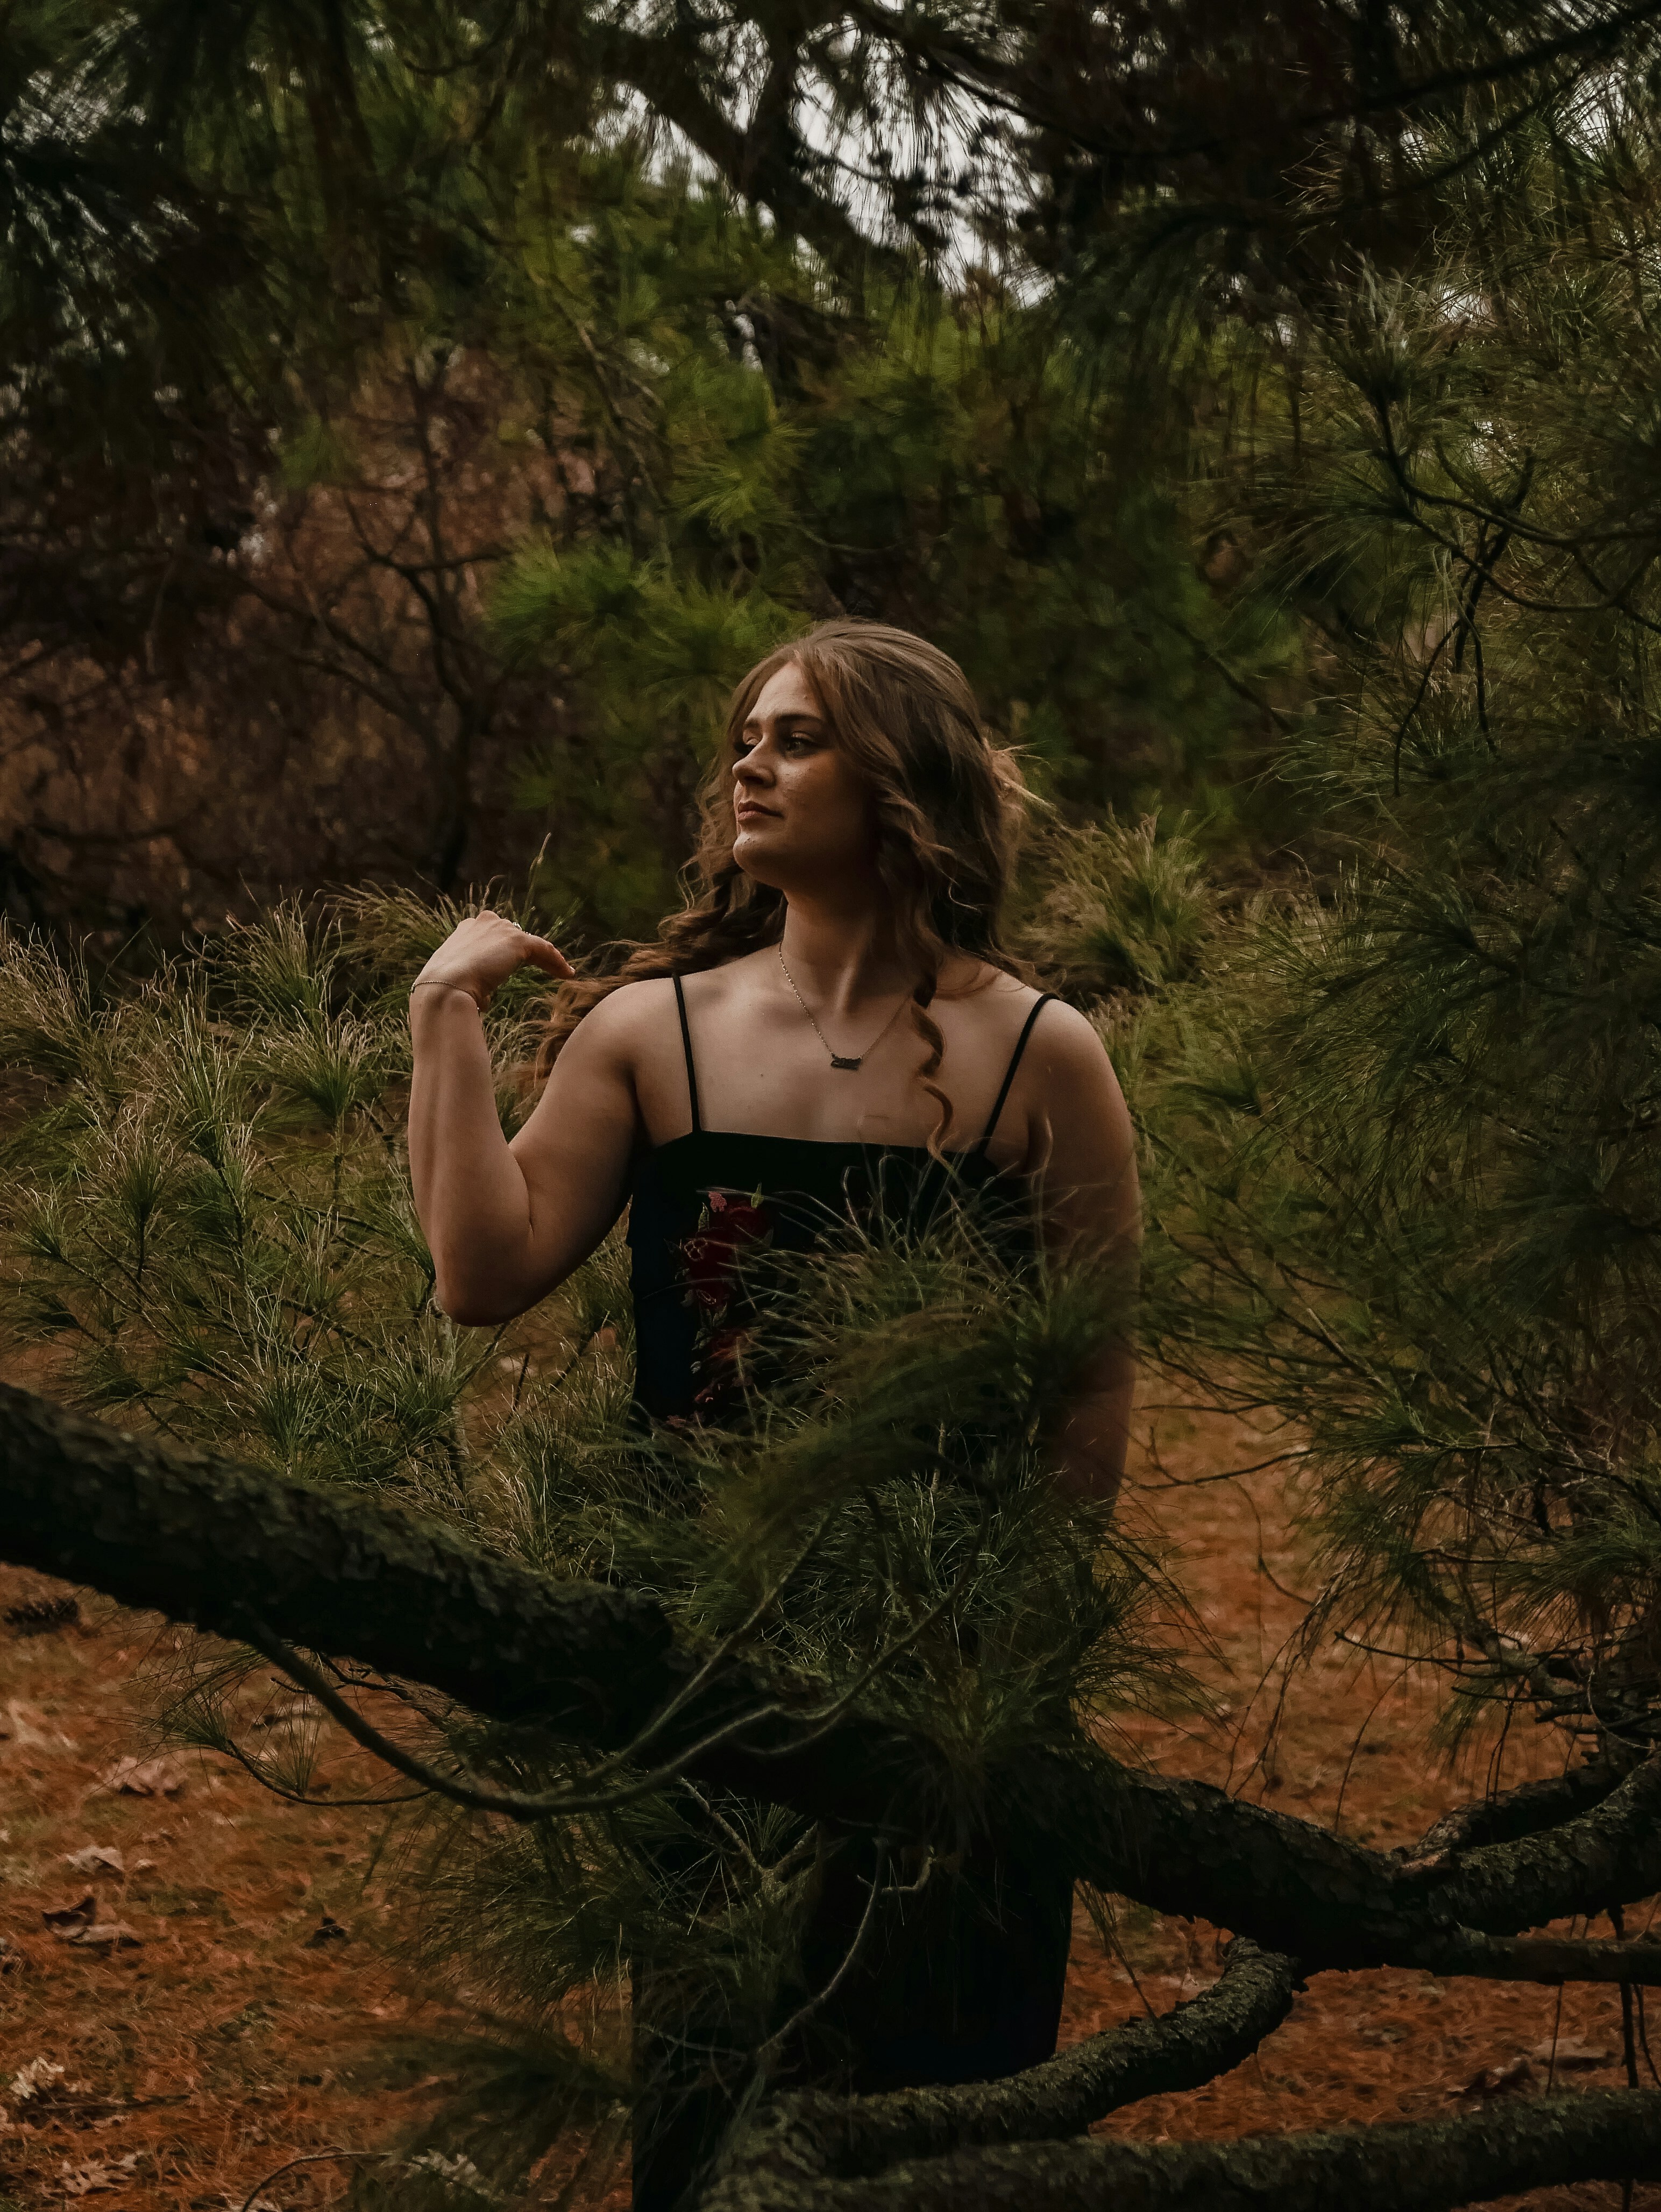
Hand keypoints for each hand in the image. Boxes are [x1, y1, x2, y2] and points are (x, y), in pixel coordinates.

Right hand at [411, 910, 572, 1008]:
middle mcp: (482, 923)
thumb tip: (482, 999)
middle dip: (523, 952)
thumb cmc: (444, 993)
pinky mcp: (516, 941)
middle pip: (512, 935)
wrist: (444, 989)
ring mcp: (499, 929)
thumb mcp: (455, 984)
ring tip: (559, 972)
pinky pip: (544, 949)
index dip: (504, 950)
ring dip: (545, 959)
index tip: (511, 964)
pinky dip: (556, 962)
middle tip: (538, 967)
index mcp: (465, 931)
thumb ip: (471, 984)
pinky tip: (567, 975)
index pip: (491, 935)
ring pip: (530, 943)